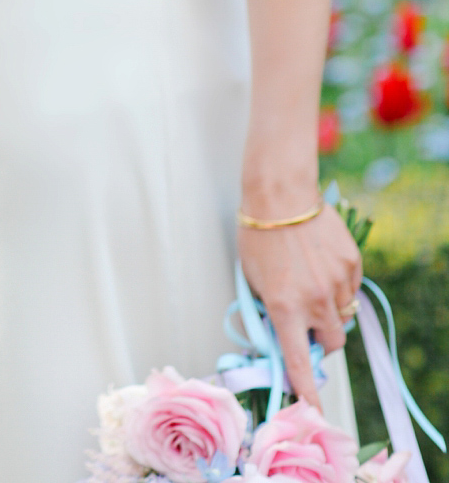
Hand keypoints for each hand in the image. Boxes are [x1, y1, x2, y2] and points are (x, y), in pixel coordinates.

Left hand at [237, 204, 362, 404]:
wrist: (280, 192)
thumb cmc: (258, 234)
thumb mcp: (253, 279)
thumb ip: (269, 312)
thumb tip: (281, 337)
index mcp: (284, 307)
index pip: (298, 362)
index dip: (305, 391)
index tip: (312, 412)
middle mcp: (314, 300)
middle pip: (332, 343)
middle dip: (321, 339)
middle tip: (307, 321)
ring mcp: (336, 282)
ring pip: (342, 316)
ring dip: (329, 309)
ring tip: (308, 279)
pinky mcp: (351, 264)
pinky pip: (349, 288)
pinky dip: (338, 284)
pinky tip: (319, 262)